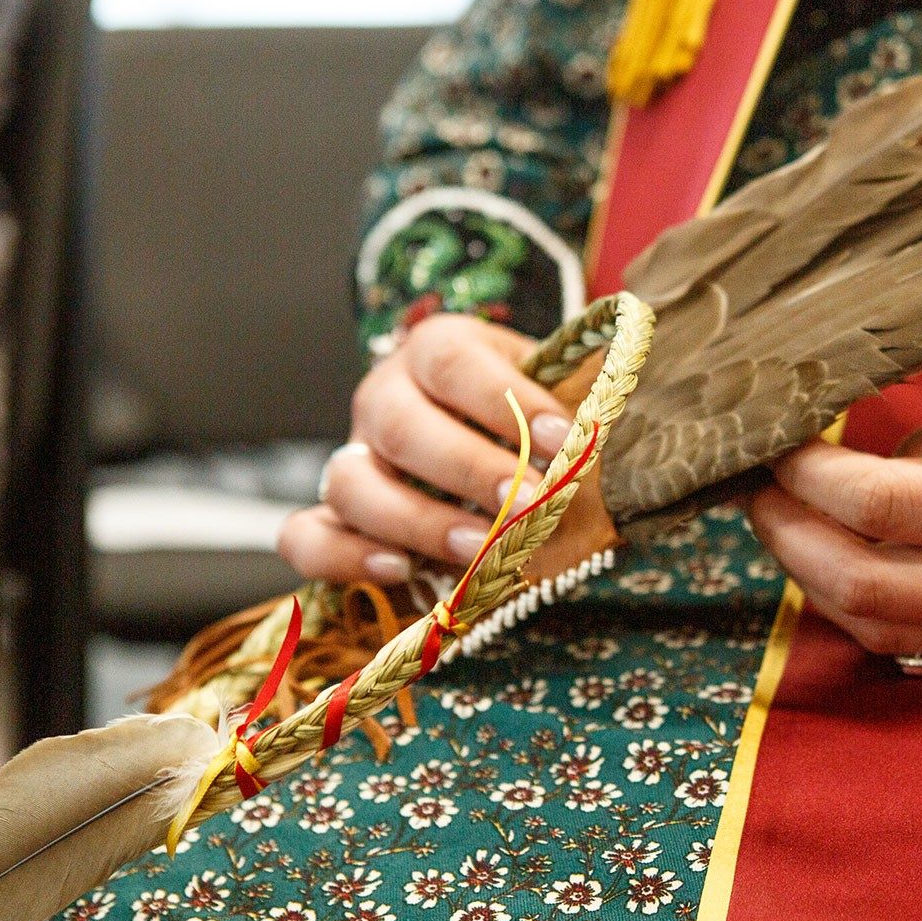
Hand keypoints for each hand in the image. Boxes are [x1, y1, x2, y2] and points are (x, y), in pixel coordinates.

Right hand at [278, 314, 572, 583]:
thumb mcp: (561, 390)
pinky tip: (398, 572)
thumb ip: (583, 401)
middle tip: (531, 504)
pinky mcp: (333, 516)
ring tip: (478, 548)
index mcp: (438, 349)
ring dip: (416, 519)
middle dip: (470, 469)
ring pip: (350, 481)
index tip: (564, 435)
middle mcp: (384, 397)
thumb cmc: (536, 416)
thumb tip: (615, 426)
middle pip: (402, 425)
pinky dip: (343, 556)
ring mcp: (353, 457)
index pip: (455, 362)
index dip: (506, 399)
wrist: (495, 441)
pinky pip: (306, 537)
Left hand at [746, 373, 921, 654]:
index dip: (811, 478)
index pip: (884, 509)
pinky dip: (853, 605)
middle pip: (863, 586)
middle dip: (789, 537)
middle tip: (758, 486)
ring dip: (811, 579)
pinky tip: (832, 560)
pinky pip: (910, 642)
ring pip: (876, 628)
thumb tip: (855, 468)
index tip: (779, 442)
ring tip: (782, 520)